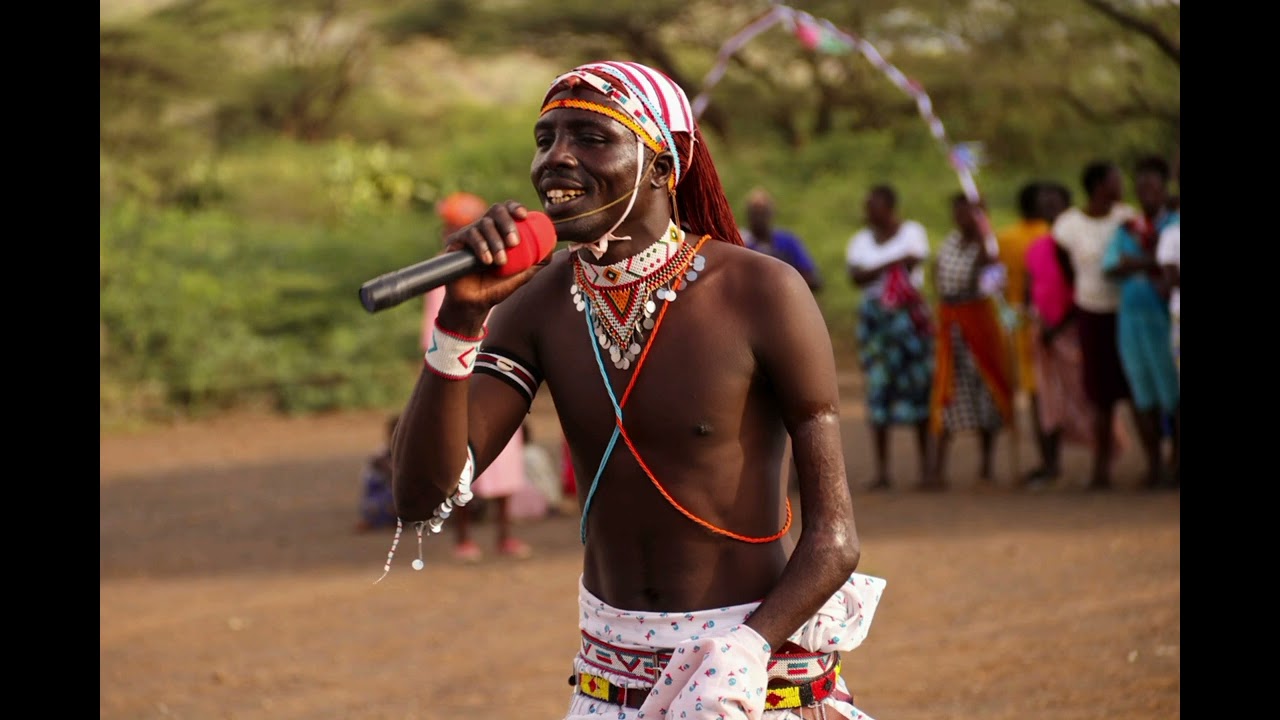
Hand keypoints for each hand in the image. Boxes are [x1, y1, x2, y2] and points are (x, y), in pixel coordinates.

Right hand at [437, 201, 546, 328]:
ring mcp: (470, 233)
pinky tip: (487, 261)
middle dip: (507, 223)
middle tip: (514, 242)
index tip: (525, 216)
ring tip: (501, 262)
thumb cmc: (497, 287)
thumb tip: (553, 245)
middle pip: (496, 210)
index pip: (508, 209)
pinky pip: (470, 235)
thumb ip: (537, 261)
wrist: (475, 303)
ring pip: (484, 223)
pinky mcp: (455, 241)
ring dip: (495, 242)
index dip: (515, 207)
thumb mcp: (522, 274)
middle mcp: (485, 228)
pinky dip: (481, 247)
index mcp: (500, 231)